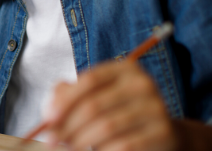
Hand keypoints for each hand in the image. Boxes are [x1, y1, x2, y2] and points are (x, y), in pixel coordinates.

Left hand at [43, 60, 176, 150]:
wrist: (161, 131)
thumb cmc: (118, 111)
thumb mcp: (96, 96)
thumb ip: (69, 96)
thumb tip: (50, 111)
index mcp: (125, 69)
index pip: (90, 80)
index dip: (65, 100)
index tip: (48, 119)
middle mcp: (142, 84)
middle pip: (95, 105)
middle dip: (68, 125)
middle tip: (51, 140)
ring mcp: (156, 107)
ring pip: (107, 126)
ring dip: (81, 140)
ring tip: (68, 147)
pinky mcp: (164, 132)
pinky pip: (125, 145)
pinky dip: (103, 150)